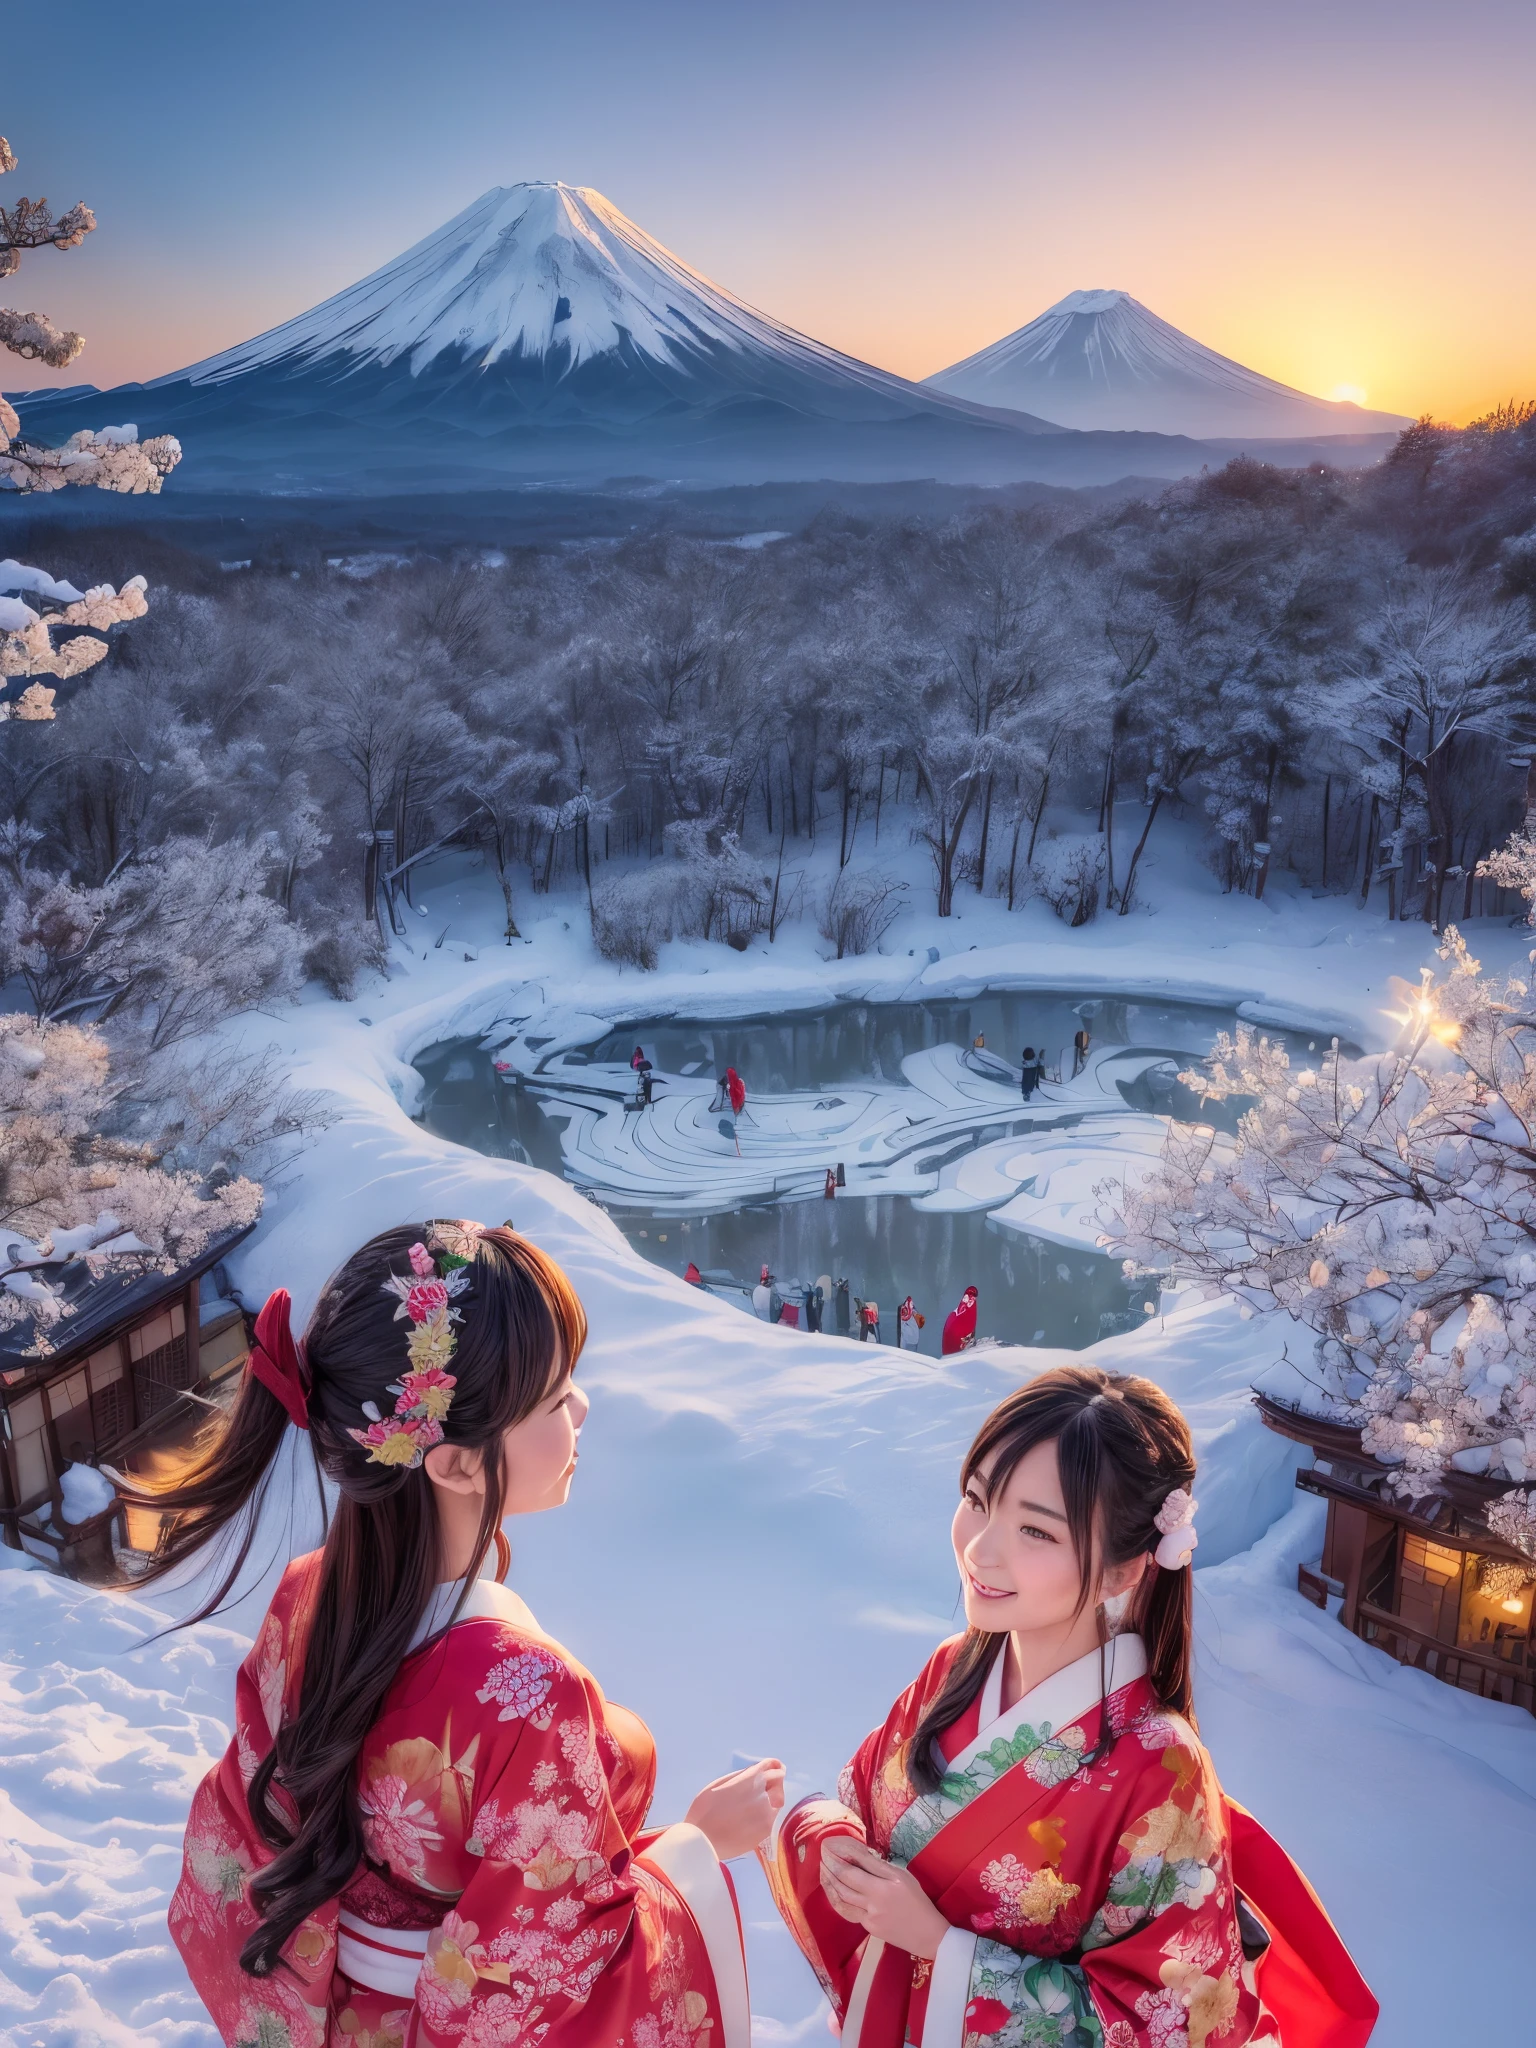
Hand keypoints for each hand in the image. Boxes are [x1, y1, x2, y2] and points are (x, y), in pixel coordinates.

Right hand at [685, 1759, 785, 1860]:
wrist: (704, 1840)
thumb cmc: (705, 1810)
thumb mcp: (719, 1784)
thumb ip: (740, 1777)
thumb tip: (753, 1772)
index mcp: (751, 1778)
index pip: (771, 1765)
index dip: (773, 1765)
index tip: (774, 1766)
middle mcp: (763, 1793)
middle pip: (778, 1780)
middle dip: (775, 1779)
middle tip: (769, 1783)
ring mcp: (767, 1813)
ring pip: (778, 1799)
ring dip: (773, 1796)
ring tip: (764, 1800)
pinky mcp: (766, 1830)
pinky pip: (773, 1816)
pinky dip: (770, 1812)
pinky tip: (758, 1815)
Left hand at [820, 1837, 949, 1960]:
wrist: (926, 1934)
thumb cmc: (917, 1900)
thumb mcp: (903, 1876)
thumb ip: (880, 1867)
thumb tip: (859, 1856)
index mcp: (886, 1883)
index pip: (857, 1866)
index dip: (840, 1857)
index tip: (831, 1848)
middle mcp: (876, 1899)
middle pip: (846, 1881)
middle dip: (831, 1867)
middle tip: (823, 1856)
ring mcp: (871, 1916)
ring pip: (842, 1897)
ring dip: (830, 1883)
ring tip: (823, 1871)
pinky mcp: (869, 1928)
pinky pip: (849, 1911)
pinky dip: (839, 1899)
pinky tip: (834, 1891)